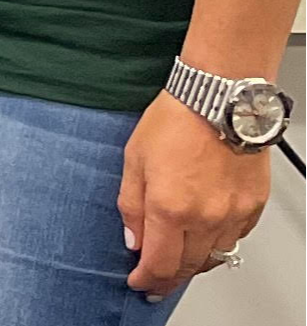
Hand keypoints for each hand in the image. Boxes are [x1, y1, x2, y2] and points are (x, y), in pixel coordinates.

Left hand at [118, 90, 268, 295]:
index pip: (159, 263)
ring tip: (178, 262)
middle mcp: (205, 218)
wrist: (218, 99)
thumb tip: (133, 239)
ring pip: (214, 257)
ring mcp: (232, 214)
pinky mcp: (252, 206)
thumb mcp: (133, 160)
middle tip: (155, 283)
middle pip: (187, 267)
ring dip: (193, 264)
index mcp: (170, 207)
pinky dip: (218, 244)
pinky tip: (205, 237)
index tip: (138, 283)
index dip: (146, 280)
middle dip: (168, 279)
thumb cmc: (174, 121)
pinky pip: (235, 238)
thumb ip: (131, 205)